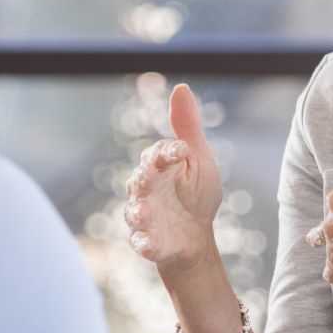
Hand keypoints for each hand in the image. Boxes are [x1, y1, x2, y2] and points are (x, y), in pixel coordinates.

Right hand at [124, 83, 223, 272]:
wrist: (195, 236)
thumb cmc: (195, 193)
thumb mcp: (198, 159)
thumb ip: (187, 127)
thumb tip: (181, 87)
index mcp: (158, 168)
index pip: (156, 155)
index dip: (166, 151)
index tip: (182, 150)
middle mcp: (146, 190)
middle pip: (138, 181)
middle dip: (143, 179)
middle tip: (148, 176)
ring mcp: (144, 216)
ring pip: (134, 211)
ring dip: (137, 213)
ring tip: (142, 214)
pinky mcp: (148, 241)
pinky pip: (141, 242)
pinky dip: (142, 244)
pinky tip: (147, 245)